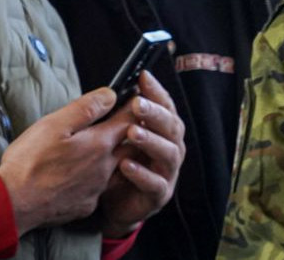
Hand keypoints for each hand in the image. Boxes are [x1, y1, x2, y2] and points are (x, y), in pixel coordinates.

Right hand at [0, 87, 132, 234]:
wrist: (13, 204)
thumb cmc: (30, 162)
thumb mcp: (55, 124)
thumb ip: (87, 108)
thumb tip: (111, 95)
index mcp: (99, 144)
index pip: (129, 120)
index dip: (135, 107)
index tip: (138, 99)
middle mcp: (105, 167)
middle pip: (131, 146)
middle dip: (134, 133)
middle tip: (128, 122)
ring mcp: (97, 188)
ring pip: (119, 168)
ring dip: (119, 156)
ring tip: (109, 147)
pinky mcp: (87, 204)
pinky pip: (101, 188)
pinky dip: (101, 178)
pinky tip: (89, 174)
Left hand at [98, 71, 185, 237]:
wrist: (114, 205)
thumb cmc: (118, 165)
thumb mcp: (118, 137)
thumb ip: (121, 118)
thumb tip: (112, 91)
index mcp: (163, 132)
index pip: (166, 107)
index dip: (157, 92)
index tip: (144, 77)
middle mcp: (171, 149)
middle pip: (172, 128)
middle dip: (156, 114)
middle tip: (137, 104)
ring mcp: (168, 173)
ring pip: (168, 154)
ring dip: (151, 141)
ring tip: (132, 132)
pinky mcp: (159, 196)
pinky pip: (156, 184)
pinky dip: (142, 174)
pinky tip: (125, 165)